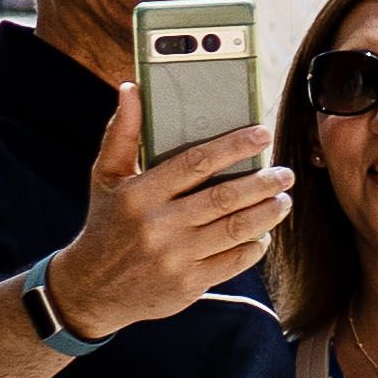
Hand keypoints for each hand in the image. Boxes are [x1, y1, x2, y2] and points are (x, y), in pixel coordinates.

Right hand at [52, 73, 293, 332]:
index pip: (196, 162)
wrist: (92, 288)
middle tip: (285, 173)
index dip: (234, 147)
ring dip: (267, 214)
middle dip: (262, 183)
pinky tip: (264, 234)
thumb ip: (121, 133)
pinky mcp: (188, 284)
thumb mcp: (105, 177)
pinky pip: (233, 261)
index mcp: (140, 193)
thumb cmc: (106, 223)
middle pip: (224, 197)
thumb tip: (131, 89)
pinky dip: (255, 246)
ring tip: (283, 201)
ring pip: (235, 230)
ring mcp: (175, 257)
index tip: (262, 135)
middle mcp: (158, 225)